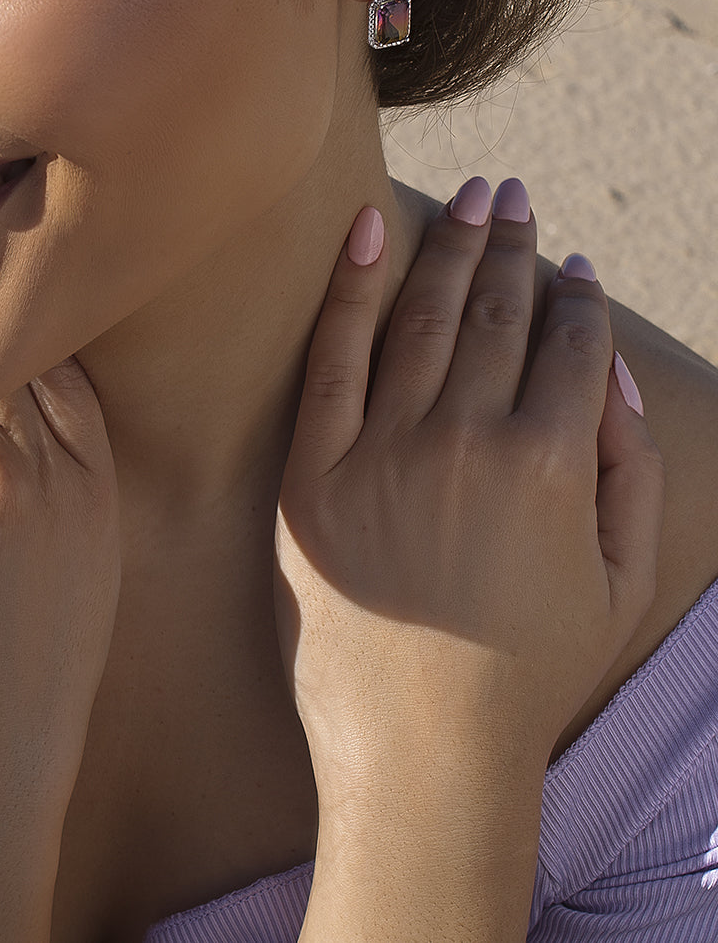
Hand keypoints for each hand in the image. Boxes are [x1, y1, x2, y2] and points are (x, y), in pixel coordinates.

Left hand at [275, 181, 663, 939]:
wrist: (419, 749)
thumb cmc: (530, 671)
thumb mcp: (619, 579)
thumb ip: (631, 467)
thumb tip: (610, 370)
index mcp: (551, 463)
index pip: (567, 343)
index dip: (575, 295)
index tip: (572, 261)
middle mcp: (469, 440)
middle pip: (497, 312)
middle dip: (512, 243)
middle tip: (514, 195)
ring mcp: (385, 450)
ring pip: (424, 318)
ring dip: (452, 246)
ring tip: (470, 198)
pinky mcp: (313, 470)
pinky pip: (332, 355)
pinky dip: (351, 284)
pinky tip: (369, 226)